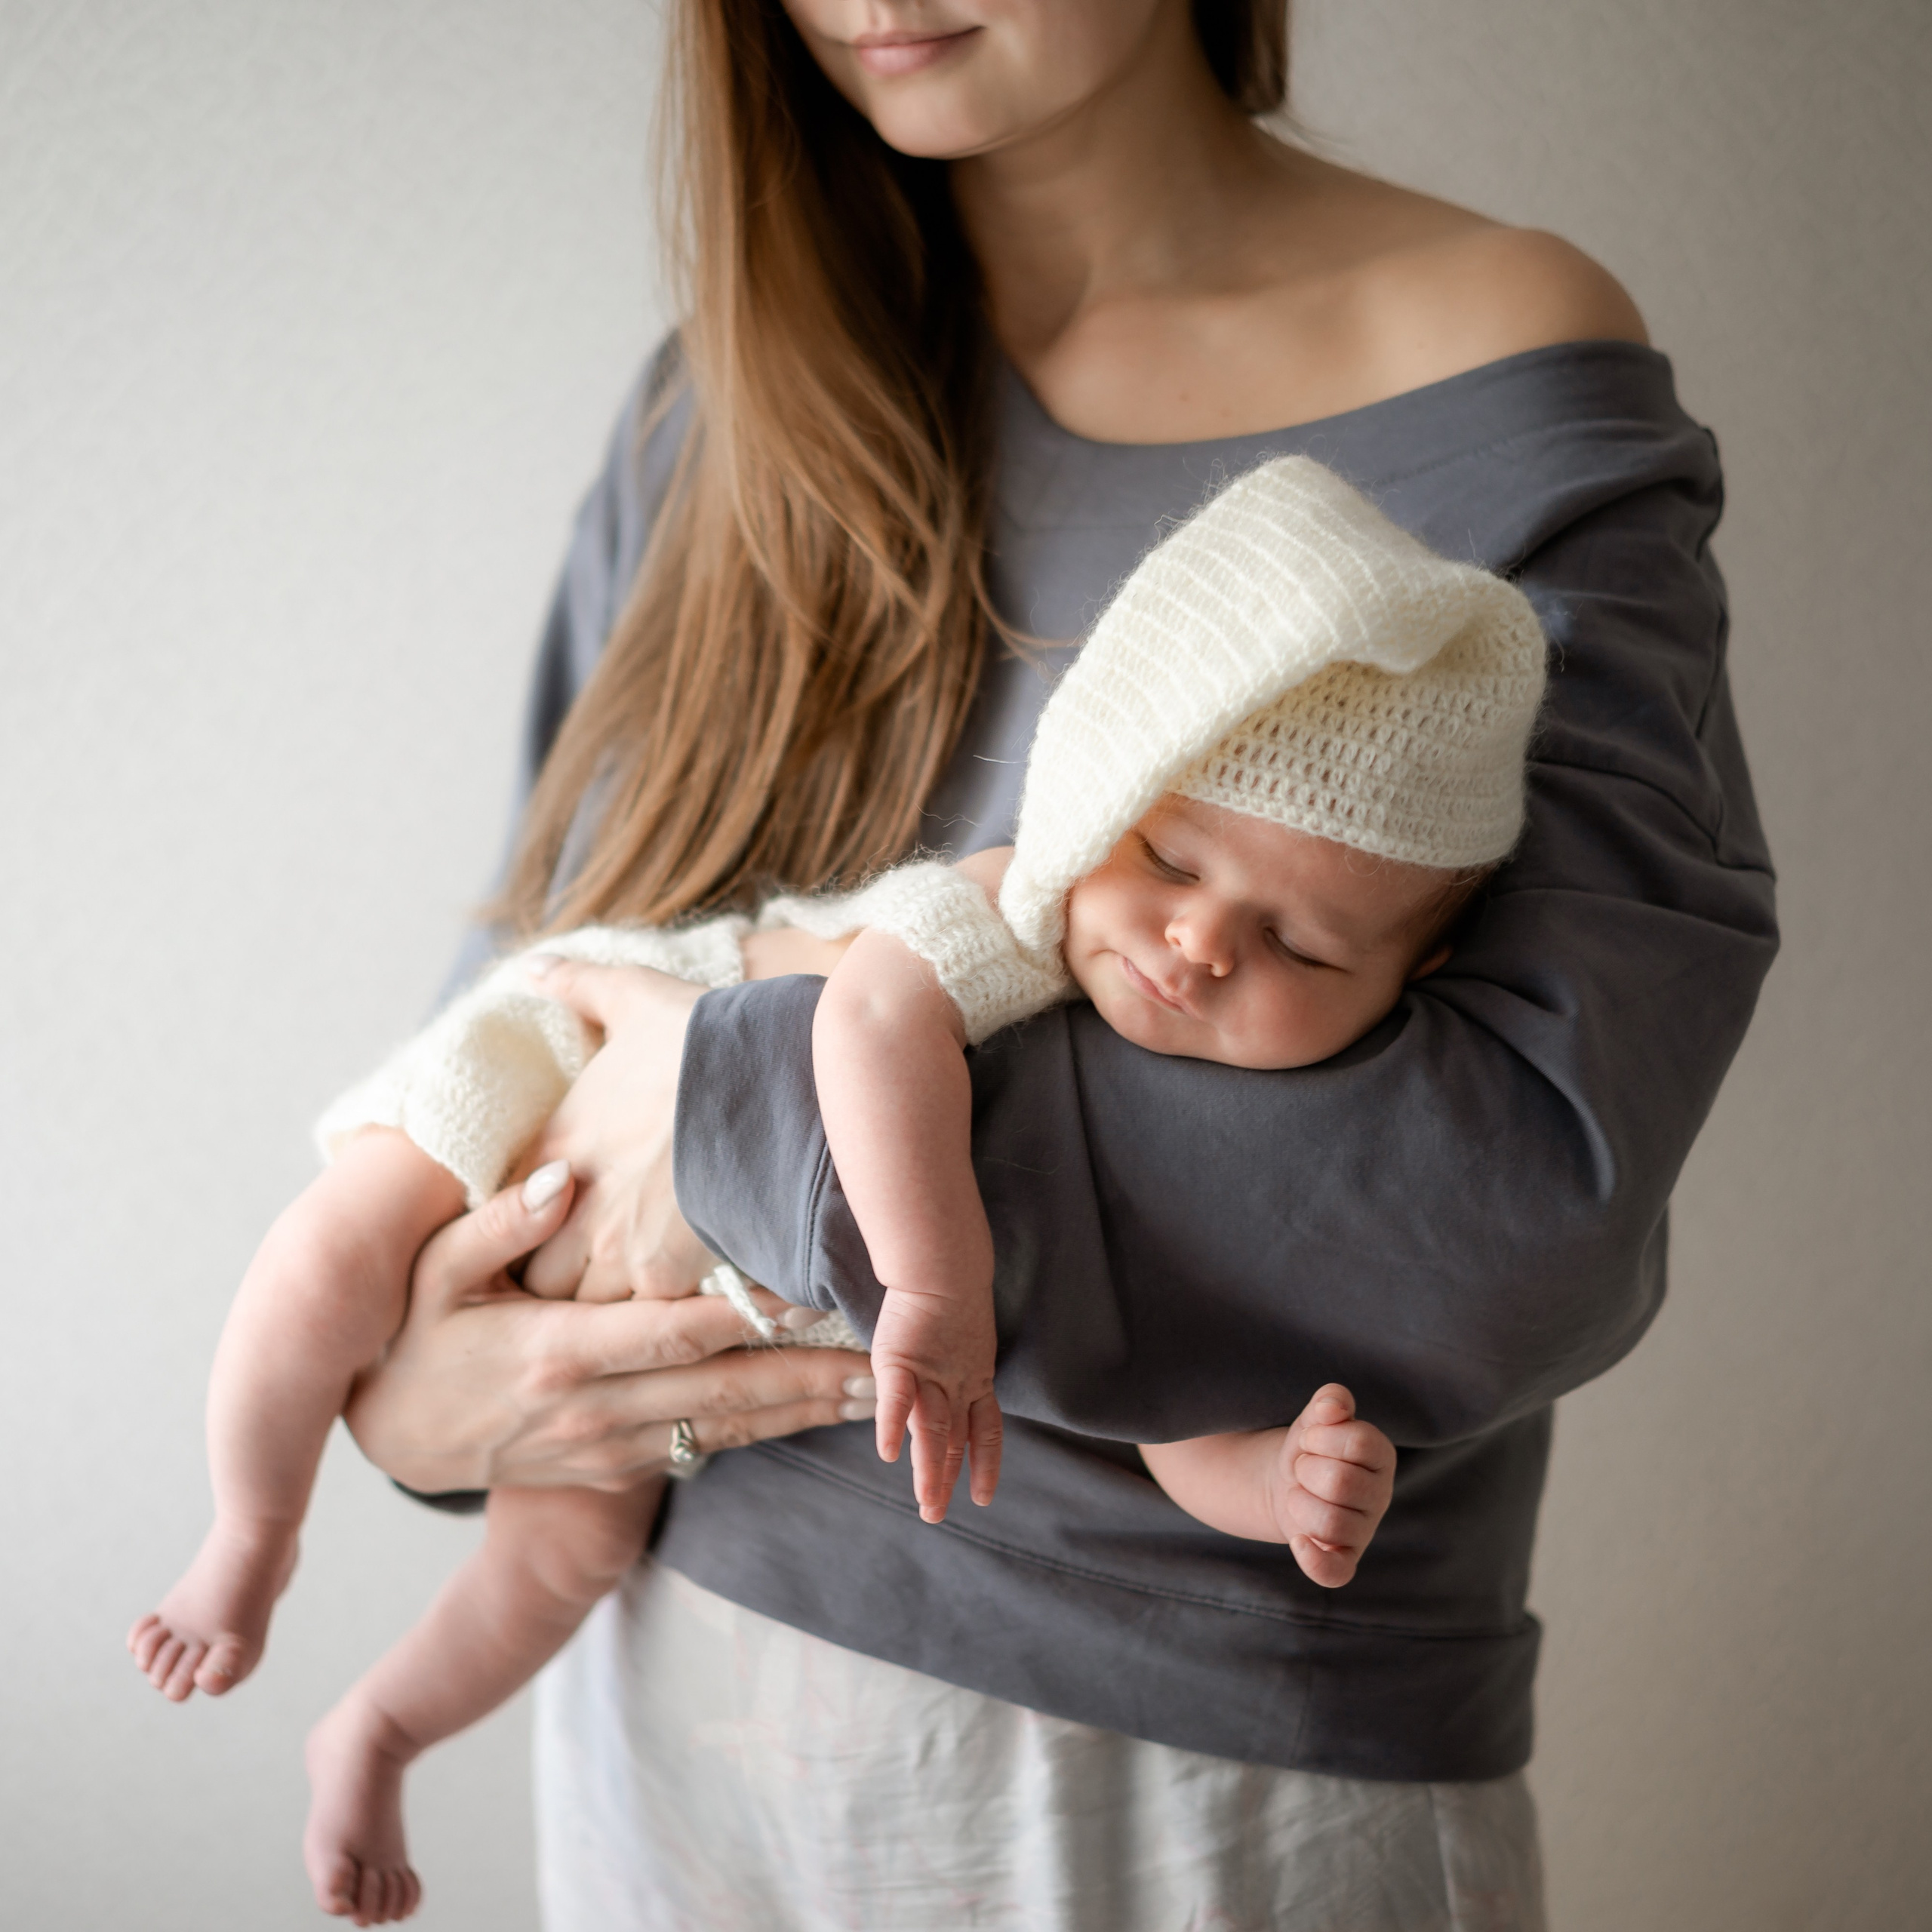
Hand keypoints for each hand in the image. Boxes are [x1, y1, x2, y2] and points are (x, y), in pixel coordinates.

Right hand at [343, 1163, 874, 1493]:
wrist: (393, 1437)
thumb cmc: (419, 1335)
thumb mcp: (430, 1272)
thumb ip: (496, 1224)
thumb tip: (558, 1180)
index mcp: (558, 1352)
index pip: (675, 1329)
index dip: (749, 1313)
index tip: (815, 1290)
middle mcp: (595, 1408)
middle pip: (725, 1390)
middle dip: (812, 1375)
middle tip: (891, 1355)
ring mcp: (611, 1447)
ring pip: (729, 1428)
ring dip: (808, 1411)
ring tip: (886, 1390)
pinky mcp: (620, 1469)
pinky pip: (708, 1450)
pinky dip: (769, 1432)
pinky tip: (822, 1416)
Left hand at [516, 957, 715, 1302]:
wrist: (783, 1080)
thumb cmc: (709, 1040)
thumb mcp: (636, 996)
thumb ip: (579, 985)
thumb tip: (532, 966)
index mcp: (554, 1144)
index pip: (505, 1213)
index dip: (529, 1224)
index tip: (559, 1223)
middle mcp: (568, 1207)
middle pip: (535, 1278)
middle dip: (559, 1280)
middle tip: (595, 1273)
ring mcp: (613, 1251)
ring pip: (583, 1312)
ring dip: (607, 1309)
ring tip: (642, 1301)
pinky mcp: (666, 1282)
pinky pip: (644, 1326)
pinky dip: (663, 1322)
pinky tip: (689, 1308)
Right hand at [869, 1280, 1002, 1524]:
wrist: (943, 1263)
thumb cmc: (950, 1290)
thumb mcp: (962, 1336)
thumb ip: (955, 1365)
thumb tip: (948, 1385)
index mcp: (977, 1379)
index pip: (984, 1432)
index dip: (985, 1465)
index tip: (983, 1497)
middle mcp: (959, 1383)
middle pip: (955, 1439)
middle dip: (947, 1480)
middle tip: (935, 1515)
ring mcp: (932, 1374)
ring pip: (932, 1430)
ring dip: (929, 1470)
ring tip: (926, 1505)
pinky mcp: (901, 1360)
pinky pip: (897, 1399)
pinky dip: (891, 1427)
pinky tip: (887, 1455)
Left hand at [1271, 1384, 1395, 1587]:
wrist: (1285, 1481)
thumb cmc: (1309, 1447)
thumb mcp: (1315, 1417)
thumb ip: (1329, 1401)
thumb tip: (1333, 1409)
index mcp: (1382, 1456)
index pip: (1361, 1442)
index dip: (1321, 1437)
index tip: (1309, 1440)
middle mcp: (1380, 1496)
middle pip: (1341, 1483)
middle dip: (1306, 1470)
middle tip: (1303, 1469)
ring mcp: (1363, 1531)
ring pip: (1331, 1523)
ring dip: (1299, 1503)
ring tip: (1298, 1494)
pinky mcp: (1343, 1559)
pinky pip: (1336, 1572)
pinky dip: (1313, 1560)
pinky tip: (1298, 1541)